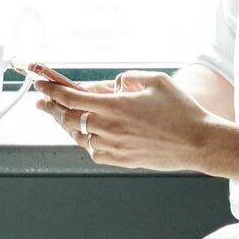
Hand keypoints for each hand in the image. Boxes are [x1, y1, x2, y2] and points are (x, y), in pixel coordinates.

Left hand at [26, 64, 212, 173]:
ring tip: (59, 115)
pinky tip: (84, 135)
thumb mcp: (156, 80)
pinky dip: (85, 141)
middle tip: (41, 101)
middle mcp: (109, 128)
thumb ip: (129, 77)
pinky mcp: (121, 160)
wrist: (198, 142)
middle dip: (51, 107)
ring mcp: (113, 147)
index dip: (51, 89)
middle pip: (68, 118)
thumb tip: (114, 82)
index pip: (71, 97)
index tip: (40, 84)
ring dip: (66, 124)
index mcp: (115, 105)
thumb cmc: (181, 110)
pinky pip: (93, 151)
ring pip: (78, 136)